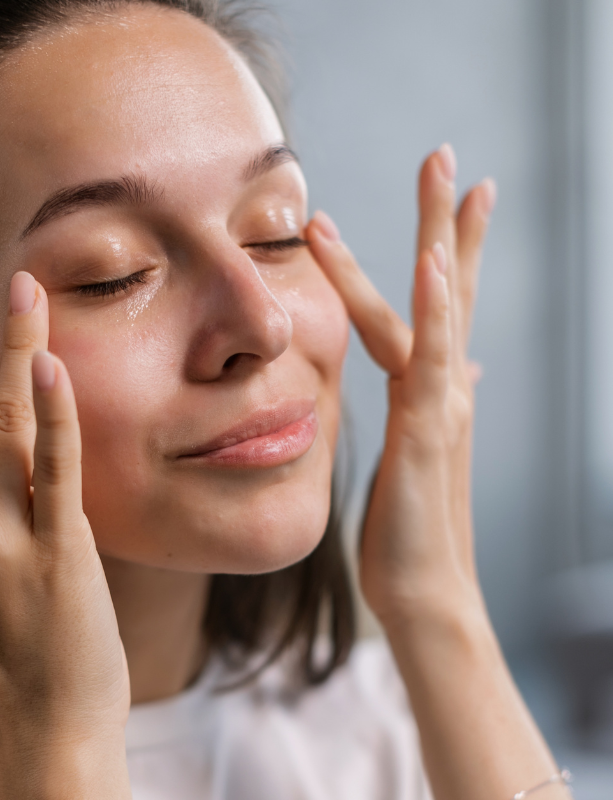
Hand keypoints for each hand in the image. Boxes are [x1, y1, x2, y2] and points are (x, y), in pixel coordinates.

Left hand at [307, 144, 495, 626]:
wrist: (423, 591)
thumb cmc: (412, 527)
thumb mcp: (422, 450)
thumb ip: (436, 400)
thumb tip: (460, 367)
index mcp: (432, 388)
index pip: (442, 304)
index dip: (451, 246)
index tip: (458, 193)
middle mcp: (443, 386)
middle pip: (448, 288)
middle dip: (447, 220)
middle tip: (446, 154)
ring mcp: (441, 404)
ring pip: (440, 308)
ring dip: (439, 239)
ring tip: (443, 176)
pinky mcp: (427, 431)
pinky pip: (430, 359)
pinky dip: (434, 309)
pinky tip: (433, 264)